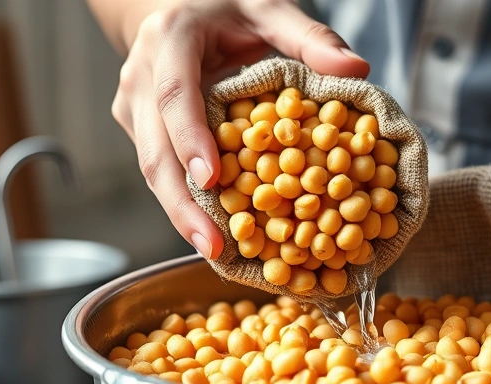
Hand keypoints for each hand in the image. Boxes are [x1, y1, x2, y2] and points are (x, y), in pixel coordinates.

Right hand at [109, 0, 368, 258]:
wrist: (177, 8)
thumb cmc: (228, 10)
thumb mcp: (269, 9)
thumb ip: (310, 38)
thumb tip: (357, 68)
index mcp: (170, 40)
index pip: (175, 95)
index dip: (190, 138)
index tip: (211, 179)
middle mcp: (141, 76)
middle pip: (154, 149)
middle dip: (181, 203)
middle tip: (214, 246)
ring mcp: (133, 106)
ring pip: (151, 169)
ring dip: (181, 215)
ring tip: (216, 252)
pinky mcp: (137, 129)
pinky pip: (161, 171)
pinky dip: (185, 204)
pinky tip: (212, 235)